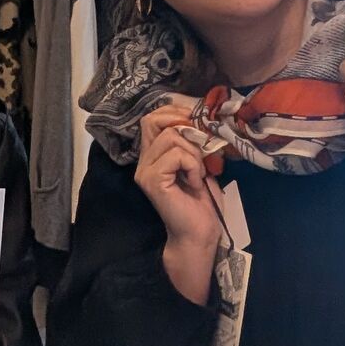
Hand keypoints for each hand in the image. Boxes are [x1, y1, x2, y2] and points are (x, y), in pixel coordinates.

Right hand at [134, 104, 224, 302]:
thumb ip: (190, 143)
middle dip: (183, 127)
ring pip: (171, 137)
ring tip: (198, 173)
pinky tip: (194, 182)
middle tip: (199, 146)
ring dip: (194, 153)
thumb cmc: (202, 202)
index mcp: (152, 156)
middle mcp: (143, 162)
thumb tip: (196, 120)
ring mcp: (145, 172)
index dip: (173, 112)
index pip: (151, 119)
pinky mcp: (153, 180)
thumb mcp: (198, 164)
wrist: (199, 233)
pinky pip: (177, 155)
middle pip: (154, 121)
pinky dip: (193, 165)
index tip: (194, 122)